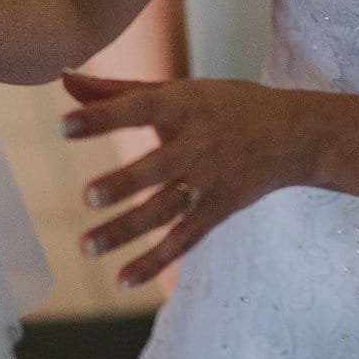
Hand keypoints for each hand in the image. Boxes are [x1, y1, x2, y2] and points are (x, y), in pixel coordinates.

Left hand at [61, 71, 319, 290]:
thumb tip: (62, 78)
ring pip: (166, 210)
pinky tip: (122, 281)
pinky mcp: (222, 209)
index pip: (139, 108)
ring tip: (87, 248)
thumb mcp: (179, 90)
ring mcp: (213, 179)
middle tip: (89, 196)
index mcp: (185, 104)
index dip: (102, 117)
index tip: (62, 126)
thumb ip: (118, 89)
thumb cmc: (226, 105)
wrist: (296, 134)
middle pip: (159, 166)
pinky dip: (156, 262)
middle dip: (125, 182)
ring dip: (127, 230)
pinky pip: (186, 239)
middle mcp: (200, 142)